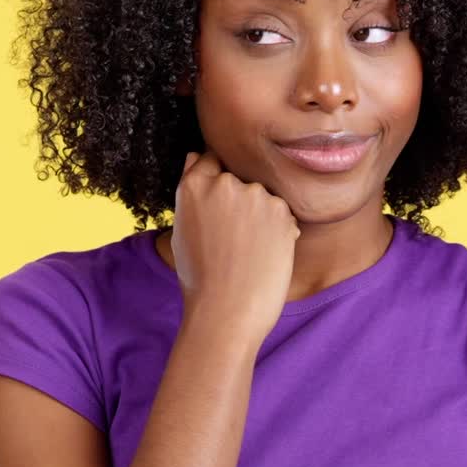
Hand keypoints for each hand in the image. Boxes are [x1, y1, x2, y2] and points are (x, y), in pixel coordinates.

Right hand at [172, 149, 300, 344]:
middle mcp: (223, 183)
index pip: (210, 159)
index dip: (217, 179)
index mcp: (193, 186)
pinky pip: (283, 213)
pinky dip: (280, 230)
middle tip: (235, 240)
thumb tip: (195, 156)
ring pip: (264, 197)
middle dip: (241, 202)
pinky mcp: (281, 210)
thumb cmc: (200, 278)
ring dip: (262, 215)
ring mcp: (254, 195)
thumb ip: (192, 189)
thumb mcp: (183, 230)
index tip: (222, 204)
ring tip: (249, 251)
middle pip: (240, 180)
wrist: (227, 310)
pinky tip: (265, 255)